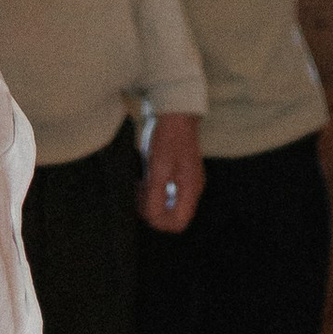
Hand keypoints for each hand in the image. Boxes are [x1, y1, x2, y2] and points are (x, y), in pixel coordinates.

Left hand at [140, 111, 202, 233]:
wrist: (175, 110)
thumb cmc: (168, 137)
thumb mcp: (158, 168)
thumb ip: (156, 196)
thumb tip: (152, 219)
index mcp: (191, 189)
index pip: (178, 223)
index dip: (160, 221)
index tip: (144, 206)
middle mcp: (193, 188)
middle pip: (173, 215)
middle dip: (153, 209)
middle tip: (139, 193)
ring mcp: (188, 180)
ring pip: (170, 204)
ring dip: (152, 199)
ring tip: (141, 183)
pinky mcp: (182, 172)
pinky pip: (169, 191)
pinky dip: (155, 189)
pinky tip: (146, 177)